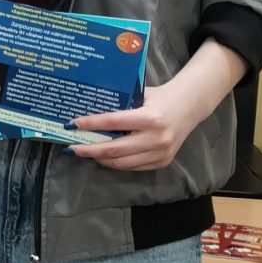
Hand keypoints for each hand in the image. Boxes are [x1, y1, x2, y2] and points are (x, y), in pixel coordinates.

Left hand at [70, 42, 246, 172]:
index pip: (113, 123)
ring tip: (85, 152)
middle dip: (89, 149)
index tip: (72, 125)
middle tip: (71, 148)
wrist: (190, 107)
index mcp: (150, 118)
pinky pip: (133, 167)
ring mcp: (161, 153)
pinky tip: (104, 157)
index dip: (91, 125)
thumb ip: (120, 105)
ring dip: (100, 159)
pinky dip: (116, 163)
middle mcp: (156, 138)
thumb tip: (88, 111)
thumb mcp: (141, 95)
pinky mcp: (163, 161)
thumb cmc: (160, 97)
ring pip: (122, 162)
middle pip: (115, 149)